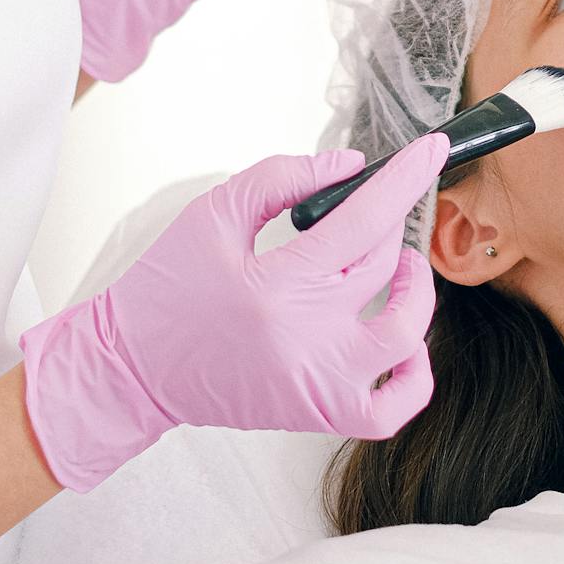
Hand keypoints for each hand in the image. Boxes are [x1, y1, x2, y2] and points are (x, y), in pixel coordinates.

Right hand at [19, 134, 448, 491]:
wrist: (130, 369)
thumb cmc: (167, 288)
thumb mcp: (213, 213)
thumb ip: (282, 178)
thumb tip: (350, 165)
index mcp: (279, 283)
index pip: (367, 219)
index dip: (406, 177)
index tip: (433, 148)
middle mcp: (308, 338)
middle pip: (386, 267)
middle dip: (392, 224)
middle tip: (375, 210)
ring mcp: (320, 384)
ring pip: (407, 336)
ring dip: (418, 292)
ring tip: (402, 267)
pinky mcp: (320, 416)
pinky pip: (394, 407)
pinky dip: (415, 373)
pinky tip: (403, 341)